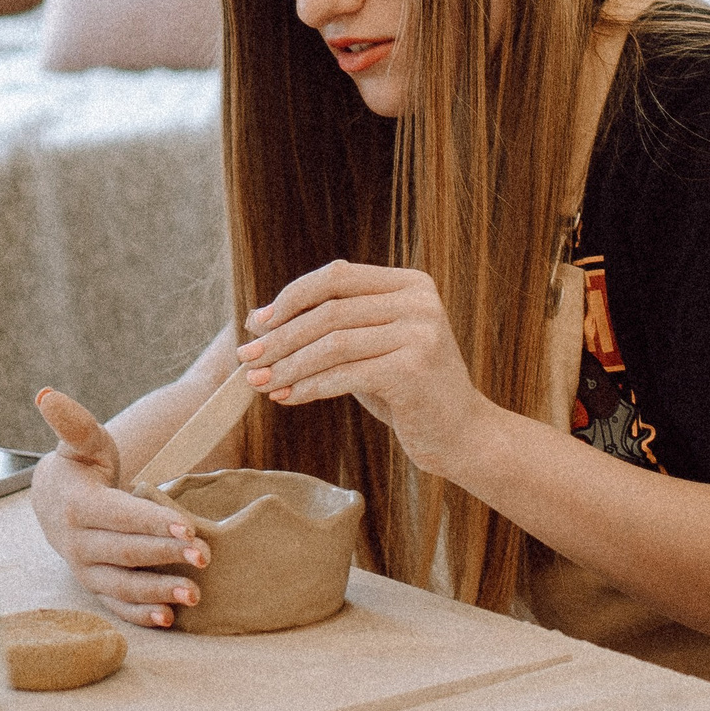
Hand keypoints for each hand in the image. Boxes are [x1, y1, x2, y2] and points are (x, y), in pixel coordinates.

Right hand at [29, 387, 206, 629]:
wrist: (56, 500)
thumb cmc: (81, 467)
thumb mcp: (83, 442)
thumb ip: (74, 423)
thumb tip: (47, 395)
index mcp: (76, 505)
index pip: (118, 516)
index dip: (151, 522)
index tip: (187, 527)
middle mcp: (76, 541)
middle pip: (124, 551)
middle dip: (164, 556)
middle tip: (205, 558)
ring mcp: (85, 567)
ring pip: (120, 584)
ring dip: (156, 592)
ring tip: (194, 595)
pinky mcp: (95, 585)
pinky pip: (115, 604)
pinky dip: (139, 614)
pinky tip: (169, 619)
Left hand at [237, 260, 492, 474]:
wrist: (461, 434)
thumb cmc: (408, 391)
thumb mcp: (371, 349)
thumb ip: (329, 329)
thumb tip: (258, 319)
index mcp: (410, 284)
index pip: (336, 276)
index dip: (291, 297)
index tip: (257, 324)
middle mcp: (419, 301)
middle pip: (330, 311)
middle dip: (281, 337)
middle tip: (248, 360)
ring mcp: (420, 332)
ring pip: (333, 343)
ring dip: (288, 365)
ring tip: (260, 383)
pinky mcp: (414, 368)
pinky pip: (345, 375)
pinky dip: (309, 388)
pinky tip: (287, 399)